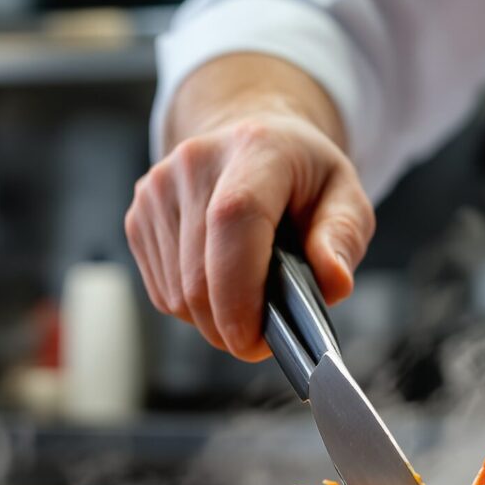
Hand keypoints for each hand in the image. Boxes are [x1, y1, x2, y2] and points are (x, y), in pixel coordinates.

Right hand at [126, 100, 373, 361]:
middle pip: (199, 274)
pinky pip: (163, 293)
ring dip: (215, 319)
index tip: (254, 341)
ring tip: (251, 295)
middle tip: (268, 334)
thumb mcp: (346, 198)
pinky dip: (194, 308)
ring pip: (178, 295)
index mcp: (256, 149)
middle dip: (233, 325)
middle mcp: (195, 161)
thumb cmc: (303, 179)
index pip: (234, 219)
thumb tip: (334, 281)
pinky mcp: (137, 217)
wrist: (254, 143)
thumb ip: (343, 238)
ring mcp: (157, 189)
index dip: (240, 291)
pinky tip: (222, 281)